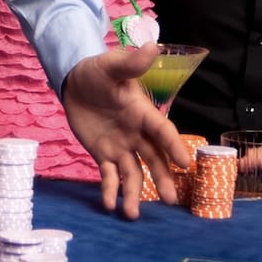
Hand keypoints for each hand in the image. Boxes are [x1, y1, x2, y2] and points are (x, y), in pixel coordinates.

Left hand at [63, 43, 191, 218]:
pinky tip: (109, 205)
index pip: (162, 131)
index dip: (173, 146)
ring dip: (134, 193)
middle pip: (153, 159)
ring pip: (133, 173)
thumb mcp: (112, 65)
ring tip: (132, 214)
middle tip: (171, 201)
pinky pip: (109, 175)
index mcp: (143, 112)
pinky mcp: (104, 154)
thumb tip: (152, 46)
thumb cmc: (98, 72)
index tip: (185, 164)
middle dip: (161, 179)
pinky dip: (109, 189)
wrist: (75, 82)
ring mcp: (121, 146)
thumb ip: (131, 63)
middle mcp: (137, 133)